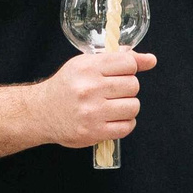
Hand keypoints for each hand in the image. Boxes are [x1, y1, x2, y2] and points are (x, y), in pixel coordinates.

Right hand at [29, 48, 156, 148]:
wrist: (41, 112)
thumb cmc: (66, 87)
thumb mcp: (86, 64)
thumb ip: (118, 59)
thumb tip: (151, 60)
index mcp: (87, 68)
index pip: (128, 63)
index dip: (130, 68)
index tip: (120, 73)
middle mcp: (89, 88)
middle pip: (133, 85)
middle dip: (127, 88)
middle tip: (112, 92)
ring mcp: (92, 112)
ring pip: (133, 106)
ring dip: (127, 107)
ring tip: (113, 106)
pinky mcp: (95, 132)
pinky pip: (127, 126)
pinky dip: (124, 123)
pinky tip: (112, 119)